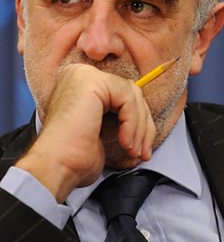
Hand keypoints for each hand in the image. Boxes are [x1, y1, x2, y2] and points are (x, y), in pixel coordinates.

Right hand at [16, 63, 155, 202]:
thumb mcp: (105, 131)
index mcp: (83, 85)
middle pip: (131, 93)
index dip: (139, 121)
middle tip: (143, 151)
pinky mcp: (92, 81)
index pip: (124, 95)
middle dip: (143, 125)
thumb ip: (122, 116)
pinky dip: (132, 124)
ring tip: (133, 150)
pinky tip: (124, 142)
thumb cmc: (76, 156)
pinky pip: (128, 99)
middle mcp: (82, 75)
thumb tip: (148, 122)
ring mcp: (85, 76)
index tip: (142, 146)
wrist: (57, 167)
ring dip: (140, 127)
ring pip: (133, 95)